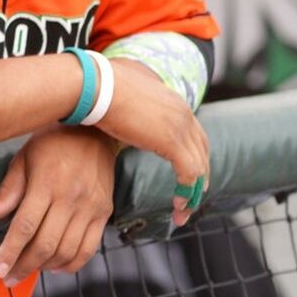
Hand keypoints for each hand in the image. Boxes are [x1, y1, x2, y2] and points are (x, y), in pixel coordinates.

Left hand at [0, 126, 116, 285]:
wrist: (95, 128)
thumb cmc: (53, 141)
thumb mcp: (24, 157)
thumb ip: (9, 189)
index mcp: (47, 183)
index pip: (25, 226)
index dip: (10, 252)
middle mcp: (71, 198)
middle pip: (45, 244)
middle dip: (23, 266)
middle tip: (8, 278)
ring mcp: (91, 207)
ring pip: (67, 251)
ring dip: (45, 268)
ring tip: (26, 272)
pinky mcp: (105, 212)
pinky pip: (89, 248)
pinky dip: (71, 264)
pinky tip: (54, 267)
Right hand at [94, 58, 209, 227]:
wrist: (94, 85)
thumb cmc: (96, 90)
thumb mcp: (122, 97)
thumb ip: (131, 107)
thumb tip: (119, 112)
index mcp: (172, 101)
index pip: (194, 133)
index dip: (193, 156)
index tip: (186, 176)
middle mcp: (182, 112)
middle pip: (202, 150)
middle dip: (199, 177)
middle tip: (191, 198)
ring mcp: (179, 126)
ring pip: (199, 166)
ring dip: (193, 192)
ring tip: (182, 210)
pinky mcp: (171, 141)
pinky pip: (189, 173)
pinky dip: (186, 191)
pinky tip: (177, 204)